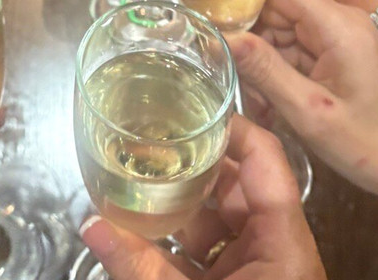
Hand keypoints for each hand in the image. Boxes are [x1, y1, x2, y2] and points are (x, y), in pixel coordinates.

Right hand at [81, 115, 325, 279]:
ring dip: (179, 203)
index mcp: (286, 244)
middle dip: (190, 165)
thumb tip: (91, 224)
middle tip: (146, 144)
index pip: (265, 160)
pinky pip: (211, 250)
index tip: (184, 112)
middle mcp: (279, 248)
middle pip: (236, 185)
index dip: (229, 128)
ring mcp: (261, 269)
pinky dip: (179, 239)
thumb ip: (140, 267)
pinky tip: (142, 230)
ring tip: (136, 179)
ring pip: (220, 218)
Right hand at [231, 0, 377, 206]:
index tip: (205, 14)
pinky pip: (292, 44)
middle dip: (245, 30)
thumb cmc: (369, 146)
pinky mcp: (336, 50)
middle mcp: (338, 17)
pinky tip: (266, 99)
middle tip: (218, 64)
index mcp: (337, 23)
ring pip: (278, 25)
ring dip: (258, 55)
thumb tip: (222, 33)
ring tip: (249, 94)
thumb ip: (264, 69)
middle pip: (274, 2)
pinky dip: (274, 67)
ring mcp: (338, 33)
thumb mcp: (309, 113)